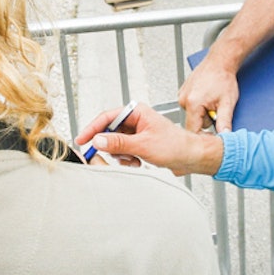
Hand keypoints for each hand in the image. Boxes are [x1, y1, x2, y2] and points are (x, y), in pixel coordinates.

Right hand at [74, 103, 223, 175]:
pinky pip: (123, 152)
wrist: (191, 158)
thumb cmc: (176, 146)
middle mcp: (135, 120)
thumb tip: (98, 140)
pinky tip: (137, 162)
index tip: (82, 139)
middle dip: (111, 146)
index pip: (107, 117)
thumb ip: (119, 143)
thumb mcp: (143, 145)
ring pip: (115, 144)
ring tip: (133, 160)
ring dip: (120, 155)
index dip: (93, 129)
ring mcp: (136, 133)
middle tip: (111, 155)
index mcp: (137, 112)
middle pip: (109, 132)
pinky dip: (126, 159)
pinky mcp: (138, 145)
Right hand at [178, 51, 239, 133]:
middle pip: (193, 123)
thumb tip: (224, 136)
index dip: (204, 136)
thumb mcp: (228, 103)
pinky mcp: (182, 92)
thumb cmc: (223, 78)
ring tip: (212, 101)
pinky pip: (190, 106)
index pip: (193, 131)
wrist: (220, 61)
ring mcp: (181, 95)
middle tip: (216, 109)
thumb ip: (225, 122)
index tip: (213, 136)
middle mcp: (183, 99)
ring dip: (202, 112)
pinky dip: (199, 105)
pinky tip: (207, 96)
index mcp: (193, 104)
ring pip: (192, 115)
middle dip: (205, 120)